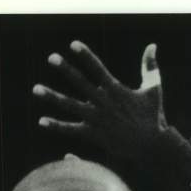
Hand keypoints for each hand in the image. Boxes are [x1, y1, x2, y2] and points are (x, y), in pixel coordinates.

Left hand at [34, 40, 165, 161]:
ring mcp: (98, 119)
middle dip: (66, 69)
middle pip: (81, 83)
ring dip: (53, 96)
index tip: (73, 44)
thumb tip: (152, 45)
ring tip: (36, 88)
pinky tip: (42, 121)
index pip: (98, 69)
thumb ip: (150, 66)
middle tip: (52, 58)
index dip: (86, 56)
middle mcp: (104, 102)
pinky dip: (57, 126)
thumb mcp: (154, 89)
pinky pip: (72, 129)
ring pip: (71, 105)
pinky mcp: (95, 134)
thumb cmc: (154, 117)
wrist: (153, 146)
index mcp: (116, 90)